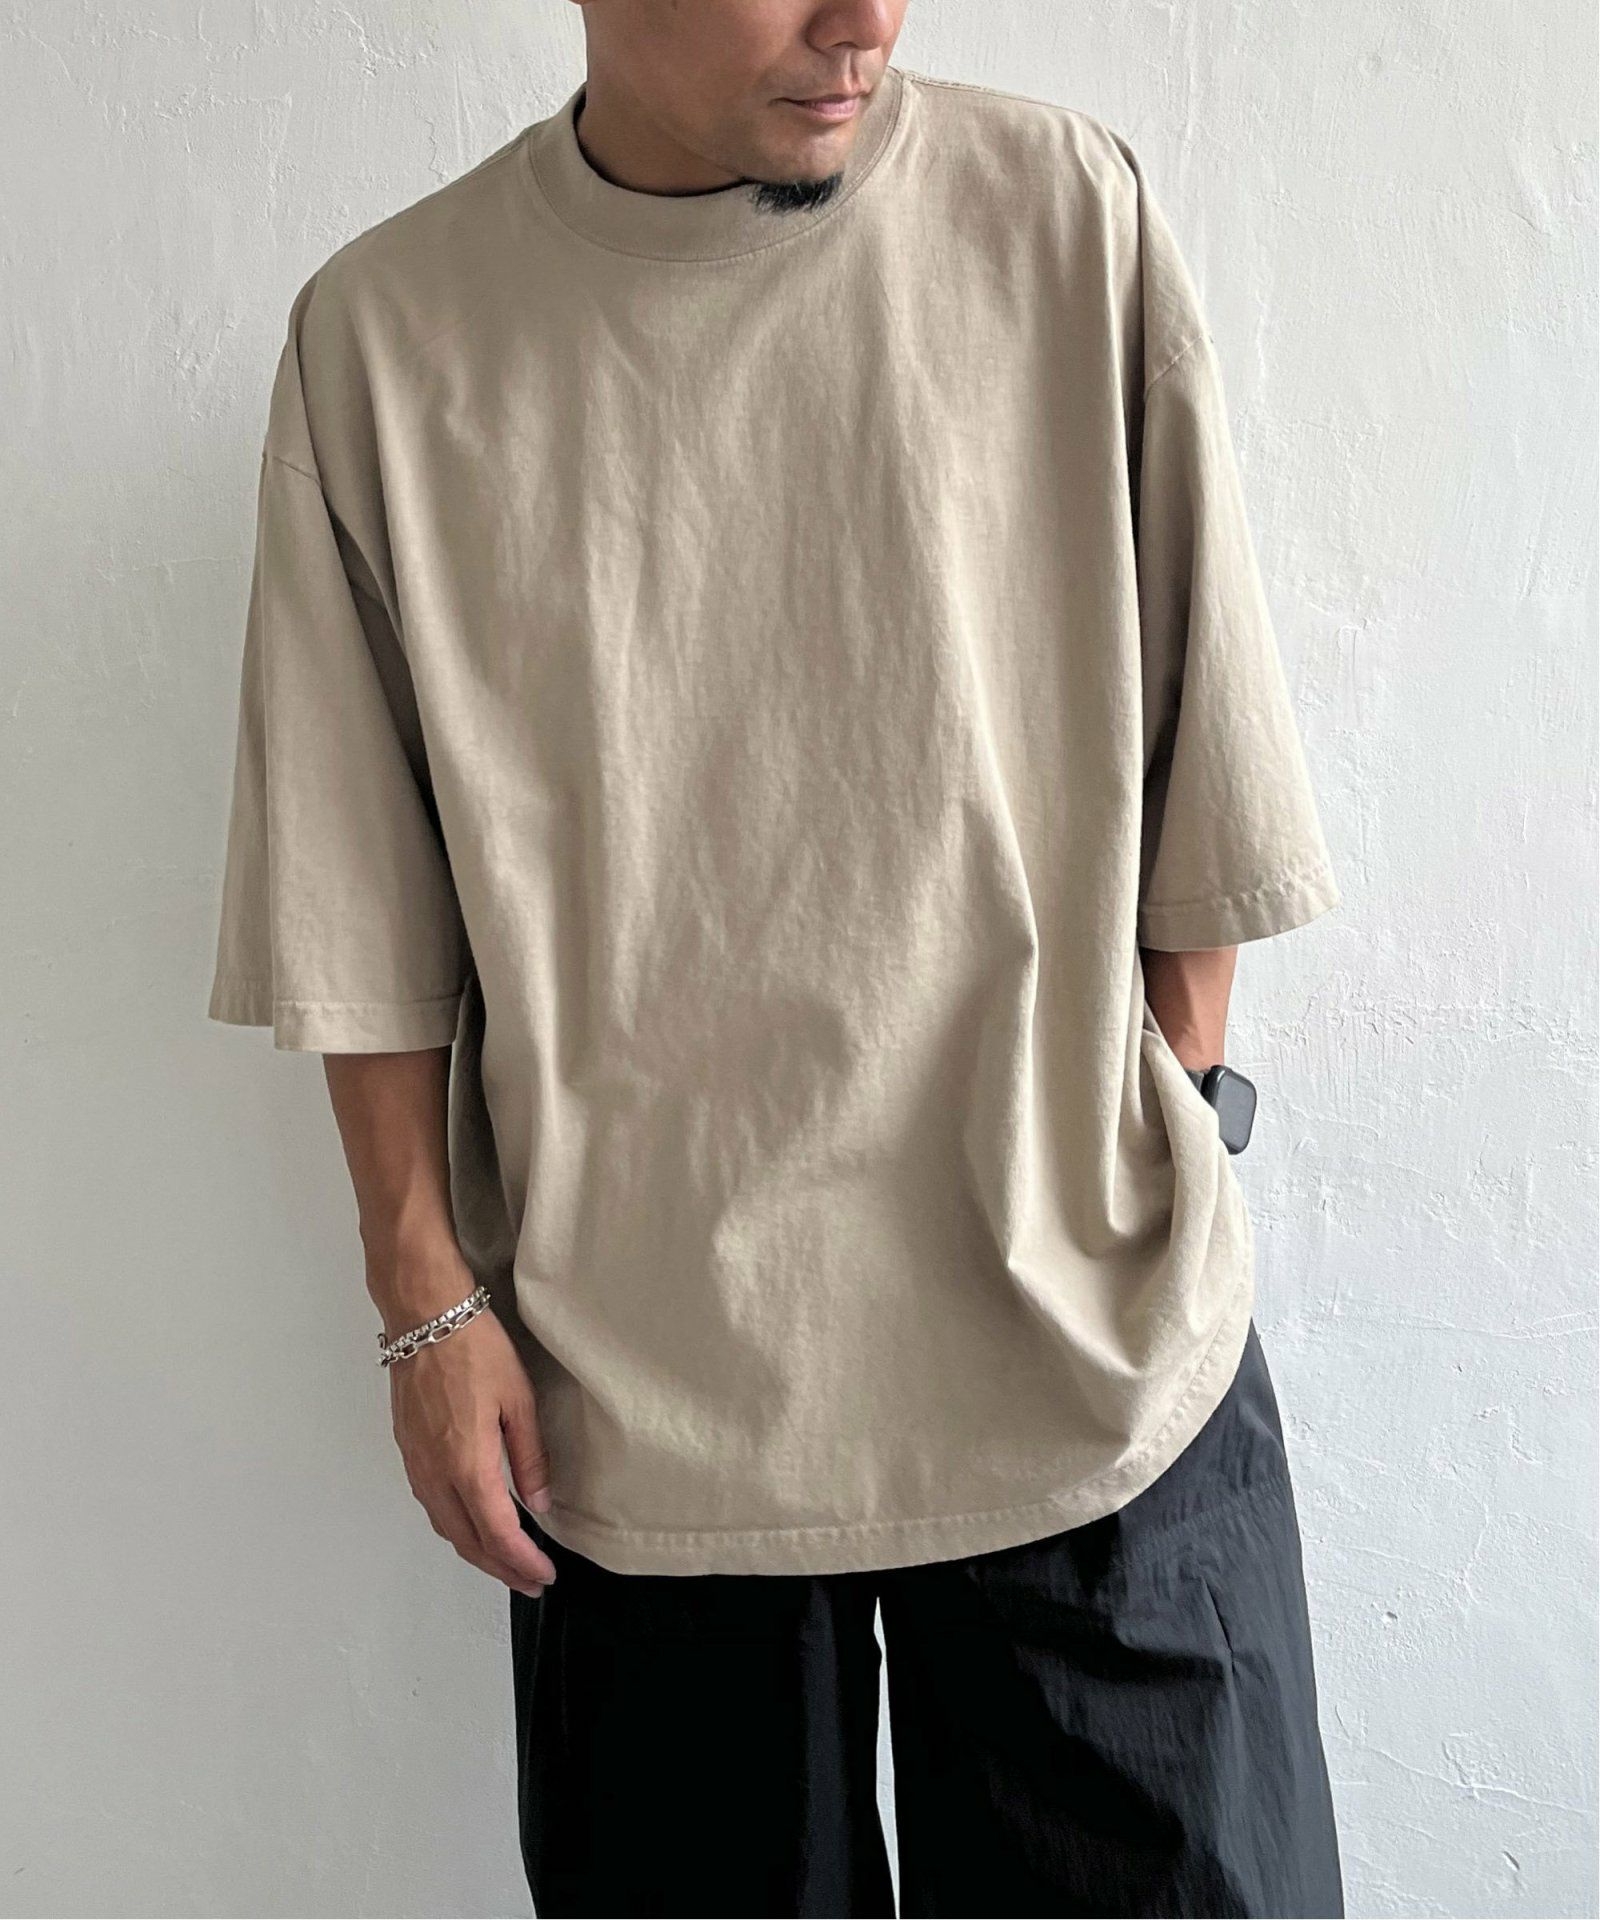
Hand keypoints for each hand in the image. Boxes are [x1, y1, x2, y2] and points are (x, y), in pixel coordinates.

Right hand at [388, 1306, 558, 1598]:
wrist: (424, 1316)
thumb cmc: (475, 1348)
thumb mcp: (518, 1398)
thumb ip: (529, 1456)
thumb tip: (539, 1502)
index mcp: (466, 1464)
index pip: (496, 1533)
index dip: (521, 1561)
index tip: (544, 1574)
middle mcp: (435, 1473)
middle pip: (465, 1540)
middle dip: (499, 1567)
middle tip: (529, 1580)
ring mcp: (416, 1463)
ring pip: (444, 1525)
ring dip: (475, 1549)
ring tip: (505, 1559)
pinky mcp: (407, 1449)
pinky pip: (431, 1503)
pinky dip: (455, 1524)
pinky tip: (473, 1520)